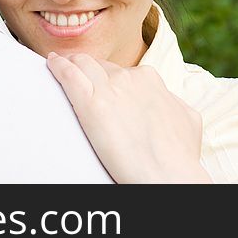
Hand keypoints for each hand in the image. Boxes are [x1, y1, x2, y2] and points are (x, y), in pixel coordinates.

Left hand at [47, 52, 210, 183]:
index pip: (120, 70)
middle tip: (73, 68)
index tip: (99, 79)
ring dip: (70, 62)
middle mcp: (129, 77)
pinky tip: (51, 63)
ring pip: (82, 65)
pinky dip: (58, 67)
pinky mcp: (91, 104)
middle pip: (100, 66)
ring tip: (59, 63)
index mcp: (150, 78)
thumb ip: (172, 103)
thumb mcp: (186, 117)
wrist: (169, 174)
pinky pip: (69, 76)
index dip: (107, 75)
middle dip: (87, 67)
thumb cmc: (180, 154)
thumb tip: (167, 102)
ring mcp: (109, 89)